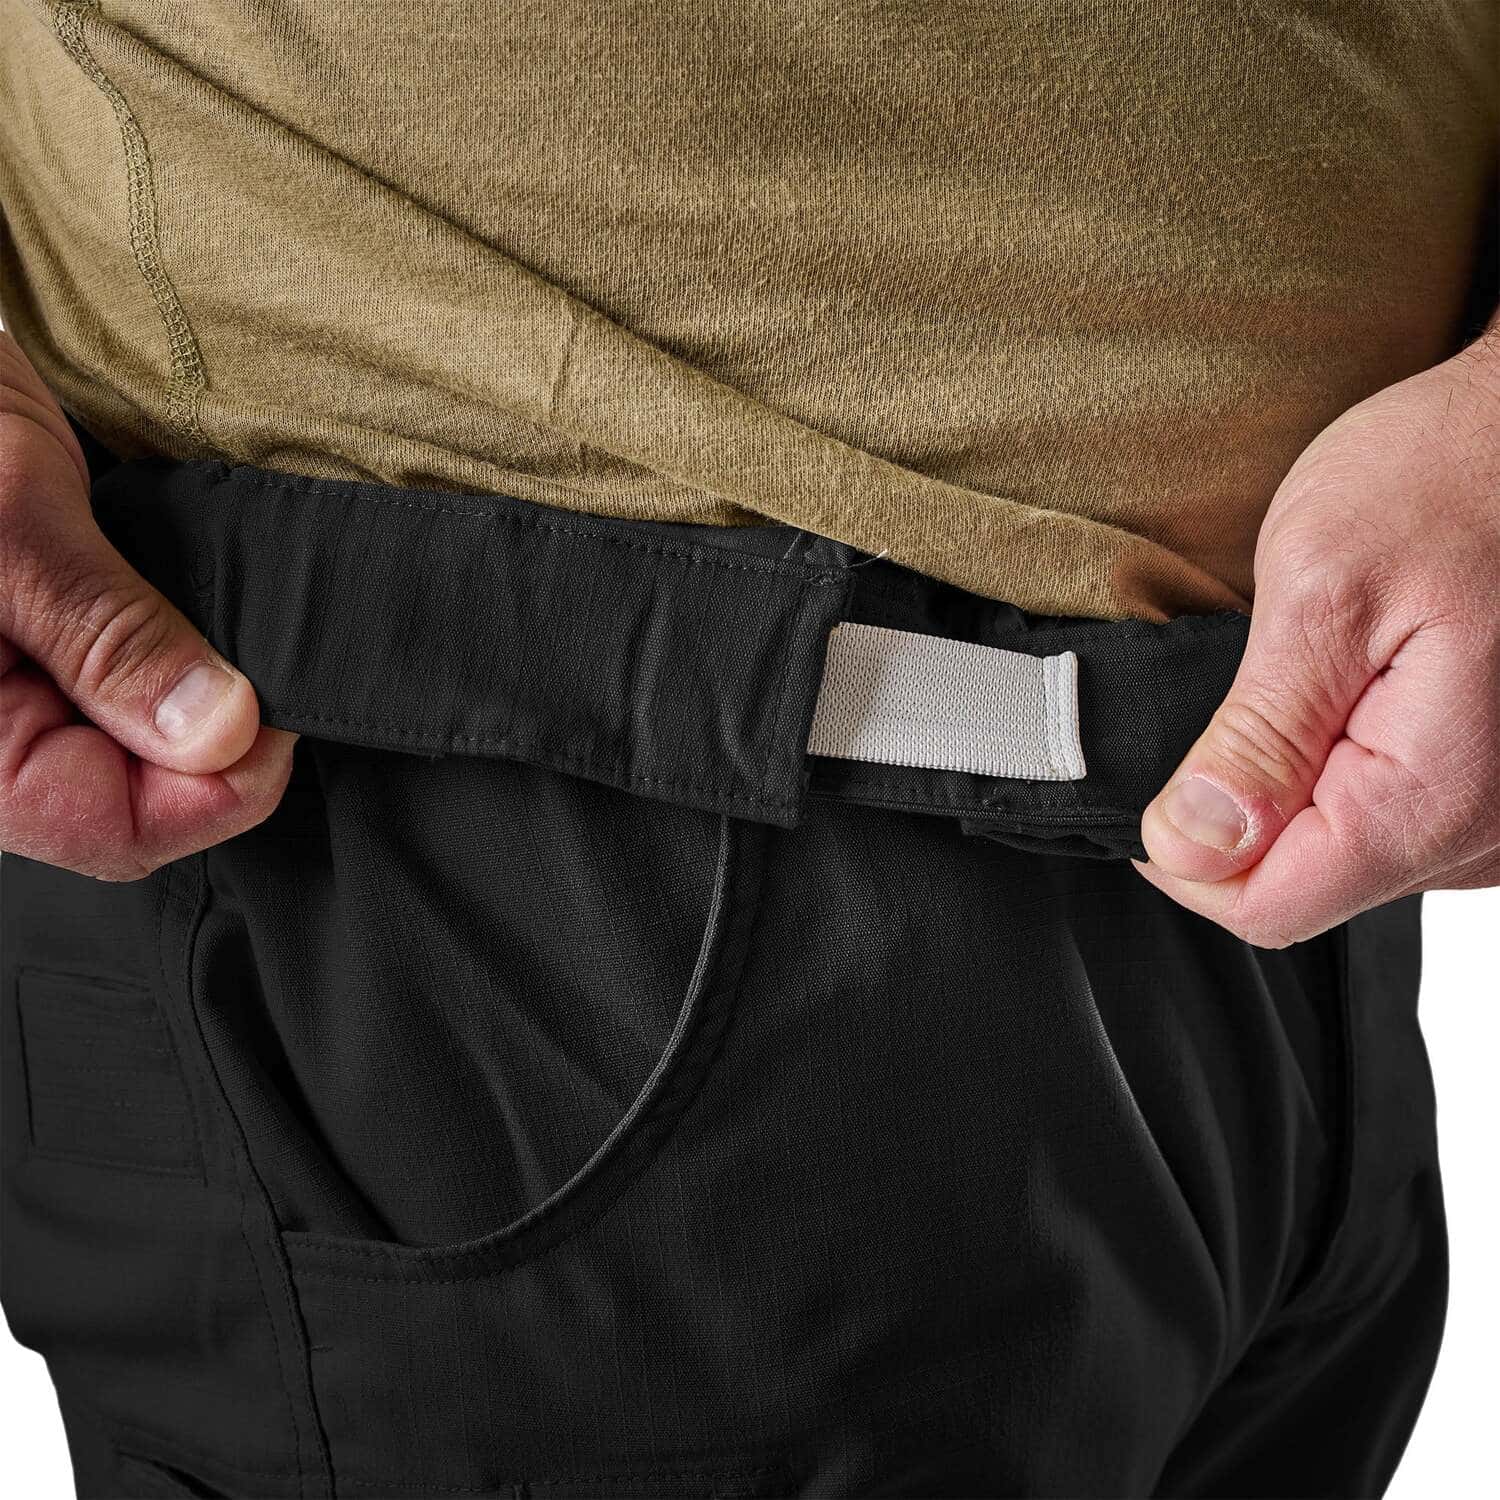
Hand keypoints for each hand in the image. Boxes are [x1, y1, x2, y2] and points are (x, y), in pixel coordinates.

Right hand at [0, 332, 296, 879]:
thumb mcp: (9, 518)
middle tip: (256, 650)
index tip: (281, 714)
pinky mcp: (24, 649)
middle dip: (207, 743)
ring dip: (187, 698)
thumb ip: (109, 635)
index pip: (114, 831)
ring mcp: (3, 693)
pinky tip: (179, 606)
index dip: (220, 789)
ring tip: (214, 619)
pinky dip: (160, 657)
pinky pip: (110, 694)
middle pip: (129, 801)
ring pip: (128, 752)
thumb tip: (220, 734)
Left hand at [1135, 329, 1499, 946]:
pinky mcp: (1492, 790)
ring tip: (1305, 684)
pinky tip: (1345, 698)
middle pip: (1304, 886)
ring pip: (1342, 857)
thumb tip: (1189, 845)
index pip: (1267, 906)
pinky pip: (1388, 821)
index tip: (1162, 784)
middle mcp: (1489, 834)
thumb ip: (1257, 739)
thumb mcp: (1323, 595)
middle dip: (1244, 813)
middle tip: (1242, 699)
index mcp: (1438, 799)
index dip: (1187, 856)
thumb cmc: (1449, 476)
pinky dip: (1343, 772)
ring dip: (1293, 789)